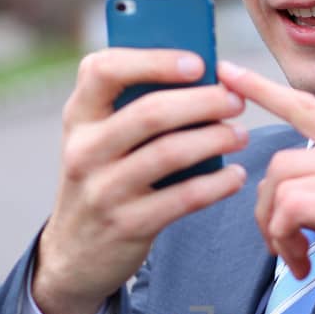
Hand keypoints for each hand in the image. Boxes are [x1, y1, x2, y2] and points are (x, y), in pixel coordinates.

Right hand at [33, 49, 246, 313]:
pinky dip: (217, 184)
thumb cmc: (103, 179)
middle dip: (203, 102)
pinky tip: (236, 176)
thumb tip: (204, 76)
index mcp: (78, 117)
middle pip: (150, 113)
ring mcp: (103, 190)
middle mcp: (84, 150)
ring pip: (170, 153)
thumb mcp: (99, 140)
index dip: (154, 60)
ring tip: (241, 135)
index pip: (103, 69)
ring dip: (215, 140)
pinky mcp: (128, 225)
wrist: (73, 253)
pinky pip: (183, 198)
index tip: (197, 62)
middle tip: (236, 100)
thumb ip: (134, 108)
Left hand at [217, 61, 314, 313]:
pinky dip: (285, 241)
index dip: (264, 89)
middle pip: (280, 162)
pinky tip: (303, 264)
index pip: (309, 107)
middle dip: (265, 210)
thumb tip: (286, 188)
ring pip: (282, 186)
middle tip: (280, 245)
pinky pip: (293, 209)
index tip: (227, 72)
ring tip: (295, 257)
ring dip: (275, 230)